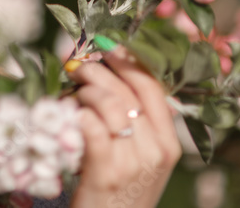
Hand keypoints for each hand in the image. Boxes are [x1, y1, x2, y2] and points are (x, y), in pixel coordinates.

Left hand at [67, 48, 181, 207]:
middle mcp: (157, 150)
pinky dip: (77, 114)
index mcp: (169, 142)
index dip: (128, 60)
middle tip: (76, 69)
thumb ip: (135, 124)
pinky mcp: (107, 173)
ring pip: (107, 103)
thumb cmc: (120, 194)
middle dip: (96, 71)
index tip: (107, 47)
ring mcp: (134, 162)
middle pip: (125, 90)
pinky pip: (92, 126)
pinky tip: (70, 117)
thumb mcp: (140, 159)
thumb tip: (109, 75)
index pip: (152, 86)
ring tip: (70, 98)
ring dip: (83, 93)